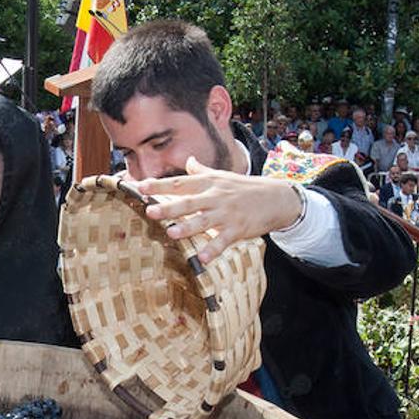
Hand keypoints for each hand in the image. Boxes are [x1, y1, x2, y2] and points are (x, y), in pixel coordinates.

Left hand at [137, 156, 302, 263]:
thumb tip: (188, 160)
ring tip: (172, 233)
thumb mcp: (222, 176)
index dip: (160, 186)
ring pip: (204, 221)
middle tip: (150, 211)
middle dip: (169, 207)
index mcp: (208, 183)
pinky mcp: (238, 229)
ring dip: (188, 228)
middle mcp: (215, 197)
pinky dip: (213, 248)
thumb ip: (201, 171)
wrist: (277, 197)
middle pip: (189, 202)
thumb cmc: (244, 187)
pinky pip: (223, 240)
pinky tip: (202, 257)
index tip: (140, 187)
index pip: (180, 183)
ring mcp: (226, 214)